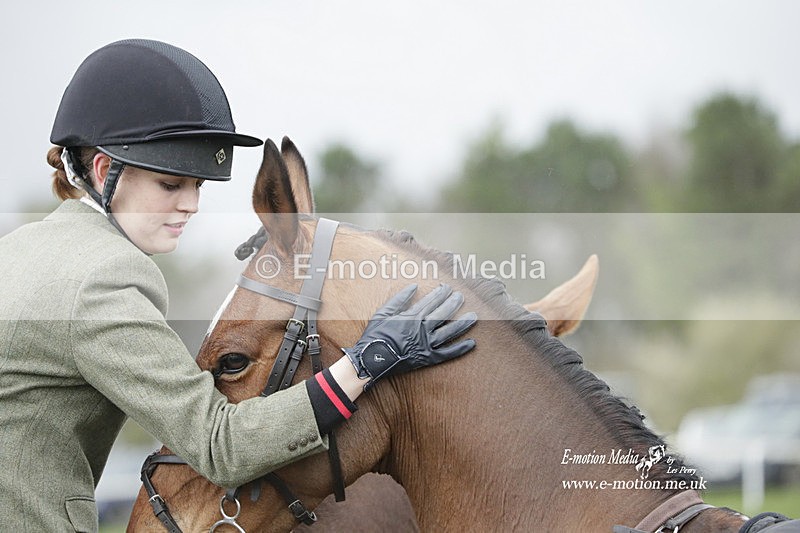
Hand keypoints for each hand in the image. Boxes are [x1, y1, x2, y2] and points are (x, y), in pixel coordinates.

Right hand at [343, 284, 476, 389]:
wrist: (372, 359)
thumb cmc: (375, 335)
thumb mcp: (383, 312)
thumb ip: (399, 299)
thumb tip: (414, 286)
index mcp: (412, 317)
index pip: (431, 301)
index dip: (441, 293)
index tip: (447, 287)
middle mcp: (422, 329)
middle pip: (443, 313)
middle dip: (454, 303)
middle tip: (461, 296)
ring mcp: (427, 344)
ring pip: (449, 332)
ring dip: (463, 324)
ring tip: (474, 316)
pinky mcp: (428, 358)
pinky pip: (448, 354)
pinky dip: (460, 349)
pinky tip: (472, 343)